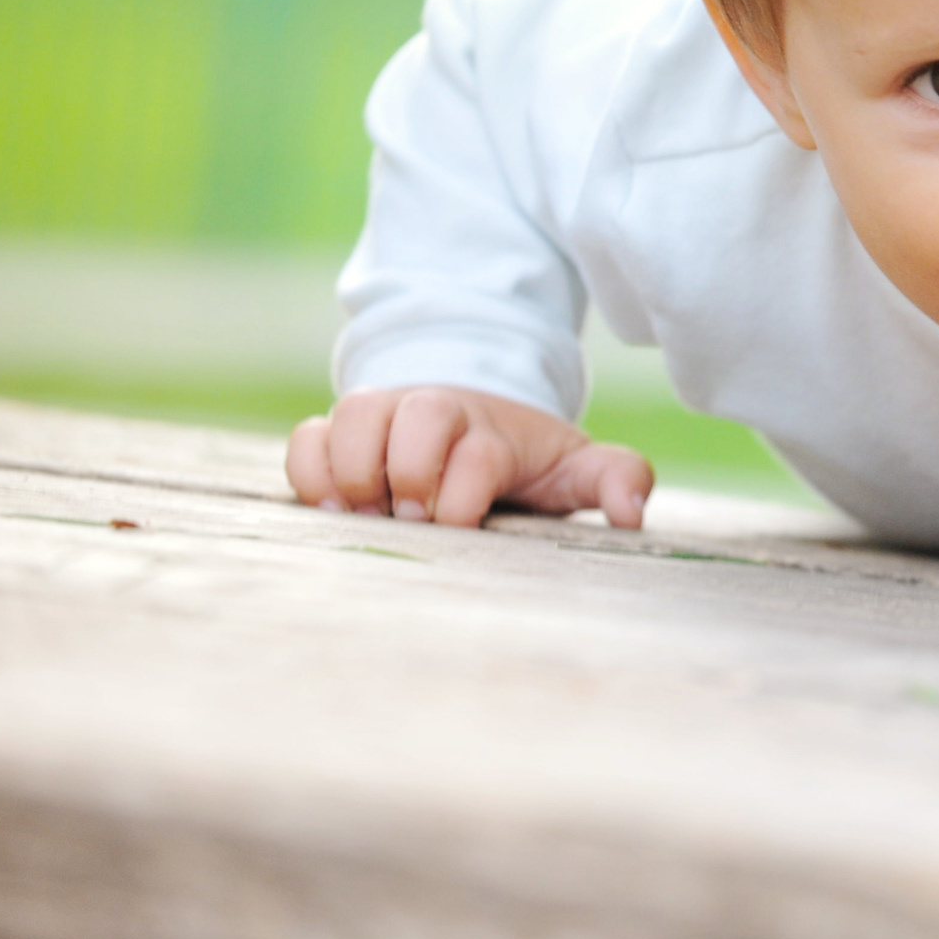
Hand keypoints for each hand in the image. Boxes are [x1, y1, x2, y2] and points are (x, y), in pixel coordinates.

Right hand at [286, 385, 652, 529]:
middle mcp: (435, 411)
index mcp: (494, 429)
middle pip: (417, 416)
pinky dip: (311, 473)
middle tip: (414, 521)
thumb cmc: (525, 459)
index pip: (477, 454)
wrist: (476, 415)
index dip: (462, 498)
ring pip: (353, 416)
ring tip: (368, 517)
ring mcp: (384, 415)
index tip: (464, 527)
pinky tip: (335, 511)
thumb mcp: (576, 467)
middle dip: (411, 476)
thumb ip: (615, 479)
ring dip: (355, 472)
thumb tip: (631, 515)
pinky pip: (307, 437)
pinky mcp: (340, 431)